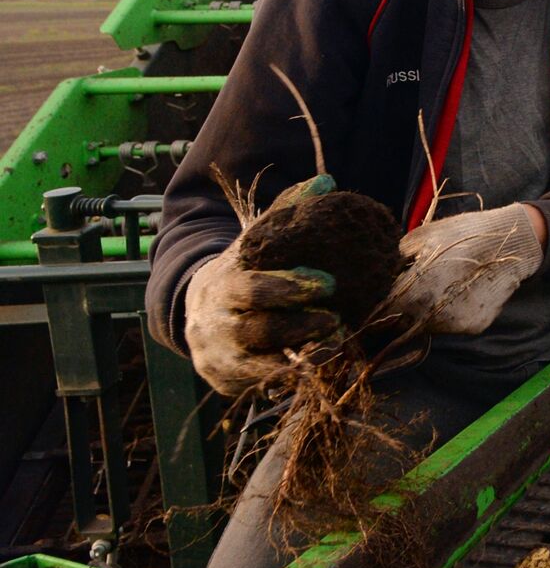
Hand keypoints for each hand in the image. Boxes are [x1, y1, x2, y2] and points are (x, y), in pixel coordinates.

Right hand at [184, 176, 343, 395]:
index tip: (328, 282)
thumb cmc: (239, 273)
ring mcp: (222, 356)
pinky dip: (294, 377)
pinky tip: (322, 369)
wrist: (194, 314)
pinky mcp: (229, 382)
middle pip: (259, 328)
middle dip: (300, 325)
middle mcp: (219, 323)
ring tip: (337, 344)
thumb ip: (285, 214)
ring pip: (263, 362)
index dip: (289, 286)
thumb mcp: (254, 242)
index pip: (253, 286)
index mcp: (224, 283)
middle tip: (336, 320)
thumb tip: (326, 182)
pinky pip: (265, 385)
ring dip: (303, 354)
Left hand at [388, 203, 543, 334]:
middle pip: (403, 325)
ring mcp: (456, 323)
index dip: (378, 308)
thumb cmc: (462, 234)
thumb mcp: (422, 237)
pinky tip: (457, 295)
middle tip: (407, 296)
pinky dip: (448, 316)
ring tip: (437, 291)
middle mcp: (434, 312)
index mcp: (415, 289)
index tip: (376, 303)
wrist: (512, 243)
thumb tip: (380, 273)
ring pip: (427, 328)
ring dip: (424, 315)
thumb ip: (397, 259)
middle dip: (399, 314)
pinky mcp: (474, 327)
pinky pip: (452, 326)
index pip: (385, 311)